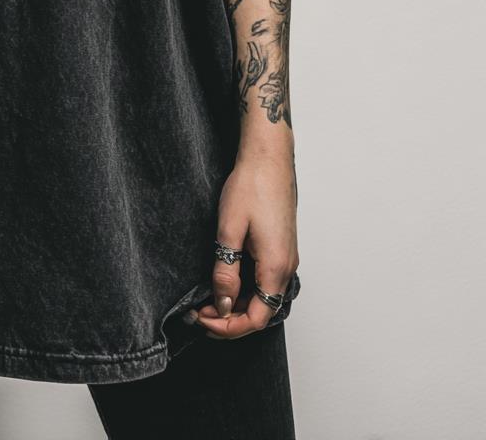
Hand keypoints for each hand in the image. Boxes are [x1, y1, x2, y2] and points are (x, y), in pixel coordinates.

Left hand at [192, 149, 298, 339]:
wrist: (268, 158)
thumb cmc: (251, 186)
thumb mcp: (229, 230)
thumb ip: (226, 271)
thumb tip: (223, 304)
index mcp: (276, 267)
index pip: (256, 318)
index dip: (228, 327)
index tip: (202, 319)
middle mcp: (287, 267)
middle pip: (261, 312)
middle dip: (229, 319)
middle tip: (198, 312)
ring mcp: (286, 257)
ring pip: (263, 297)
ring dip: (237, 304)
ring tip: (207, 299)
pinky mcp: (281, 248)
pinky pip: (265, 281)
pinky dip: (245, 289)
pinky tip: (225, 281)